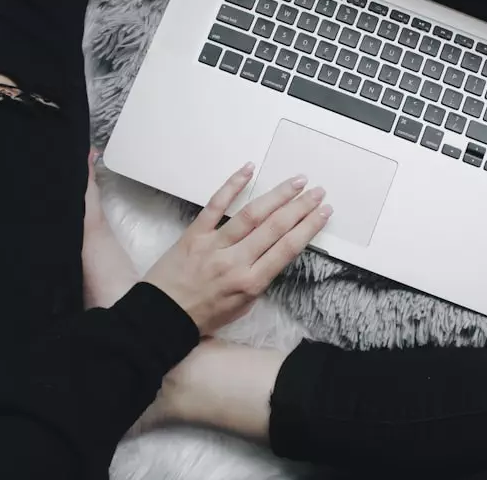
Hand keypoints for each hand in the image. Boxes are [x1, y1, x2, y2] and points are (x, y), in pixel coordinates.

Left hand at [142, 163, 331, 333]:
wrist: (162, 317)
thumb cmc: (204, 314)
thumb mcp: (243, 306)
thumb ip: (261, 278)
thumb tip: (278, 251)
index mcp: (250, 282)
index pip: (287, 248)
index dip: (309, 227)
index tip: (324, 211)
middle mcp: (235, 262)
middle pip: (275, 227)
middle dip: (300, 207)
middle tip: (317, 191)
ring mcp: (214, 245)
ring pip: (251, 214)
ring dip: (277, 195)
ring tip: (296, 181)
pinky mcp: (194, 234)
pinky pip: (215, 205)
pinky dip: (232, 185)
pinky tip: (248, 170)